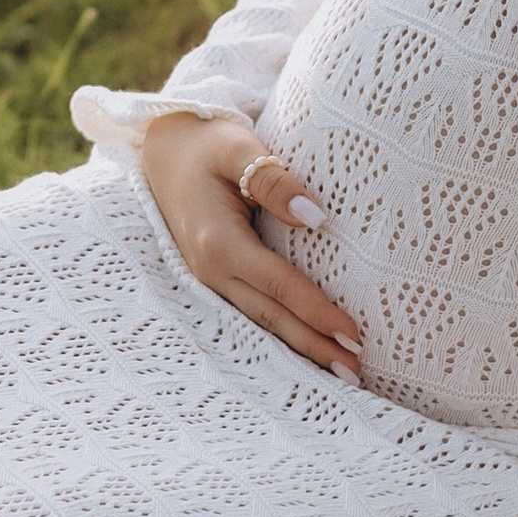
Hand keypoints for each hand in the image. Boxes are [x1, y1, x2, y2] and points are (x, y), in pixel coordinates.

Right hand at [140, 115, 363, 385]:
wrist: (162, 149)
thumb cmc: (207, 144)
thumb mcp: (238, 148)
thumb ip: (275, 180)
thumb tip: (316, 216)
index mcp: (218, 242)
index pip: (278, 285)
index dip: (317, 311)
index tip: (354, 333)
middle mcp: (210, 270)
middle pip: (270, 317)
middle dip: (314, 346)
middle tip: (355, 373)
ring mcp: (208, 279)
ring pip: (259, 322)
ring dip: (299, 349)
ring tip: (340, 372)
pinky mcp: (214, 278)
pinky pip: (251, 313)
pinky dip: (280, 333)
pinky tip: (305, 350)